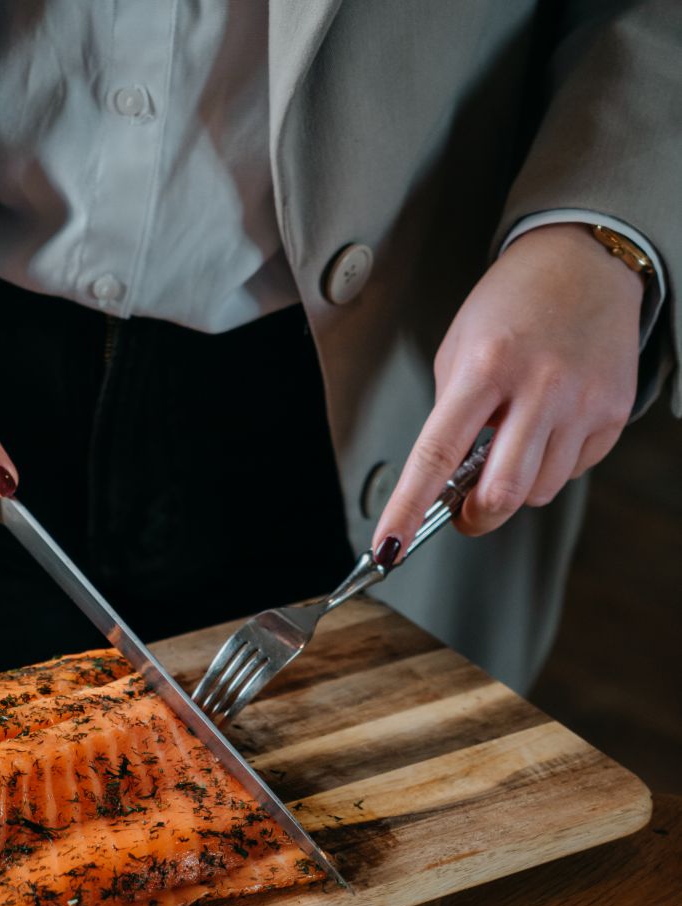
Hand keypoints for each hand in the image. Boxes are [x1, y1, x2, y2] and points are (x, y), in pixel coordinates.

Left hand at [371, 223, 643, 559]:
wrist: (585, 260)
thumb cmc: (511, 307)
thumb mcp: (460, 349)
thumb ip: (451, 417)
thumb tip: (446, 486)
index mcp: (485, 366)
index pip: (436, 455)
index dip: (408, 509)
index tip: (389, 547)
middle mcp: (539, 386)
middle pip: (501, 493)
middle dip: (477, 516)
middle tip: (466, 510)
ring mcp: (582, 401)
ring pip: (537, 491)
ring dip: (516, 487)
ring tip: (514, 442)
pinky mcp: (613, 413)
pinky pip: (573, 472)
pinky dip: (552, 465)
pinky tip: (550, 426)